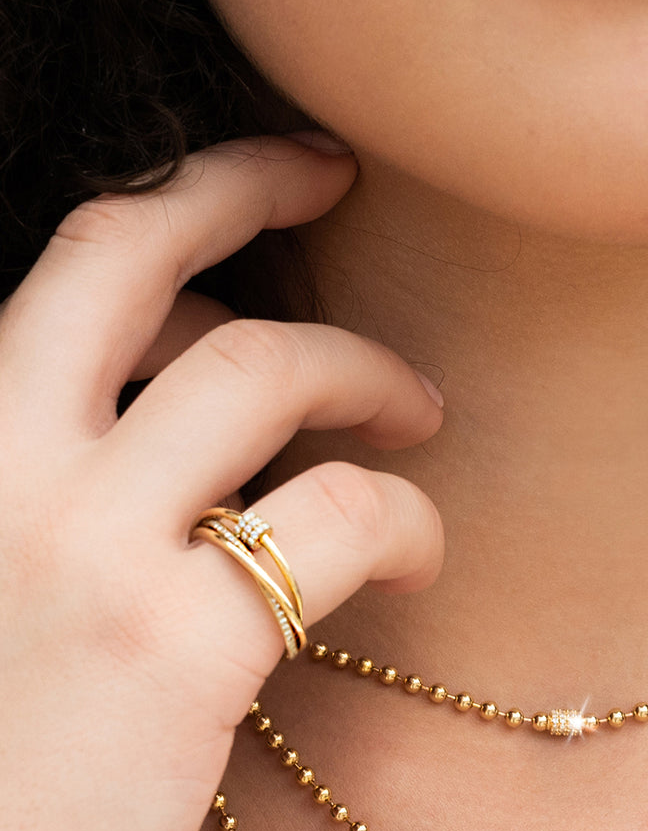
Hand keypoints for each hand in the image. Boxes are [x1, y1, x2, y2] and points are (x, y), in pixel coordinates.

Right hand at [0, 135, 443, 830]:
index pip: (63, 273)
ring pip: (258, 372)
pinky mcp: (179, 651)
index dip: (171, 203)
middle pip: (132, 257)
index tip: (256, 185)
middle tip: (339, 179)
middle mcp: (1, 472)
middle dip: (243, 186)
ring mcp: (85, 552)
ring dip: (362, 371)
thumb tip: (195, 446)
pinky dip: (406, 514)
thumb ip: (65, 503)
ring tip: (418, 413)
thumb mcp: (6, 601)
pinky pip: (336, 519)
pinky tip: (422, 557)